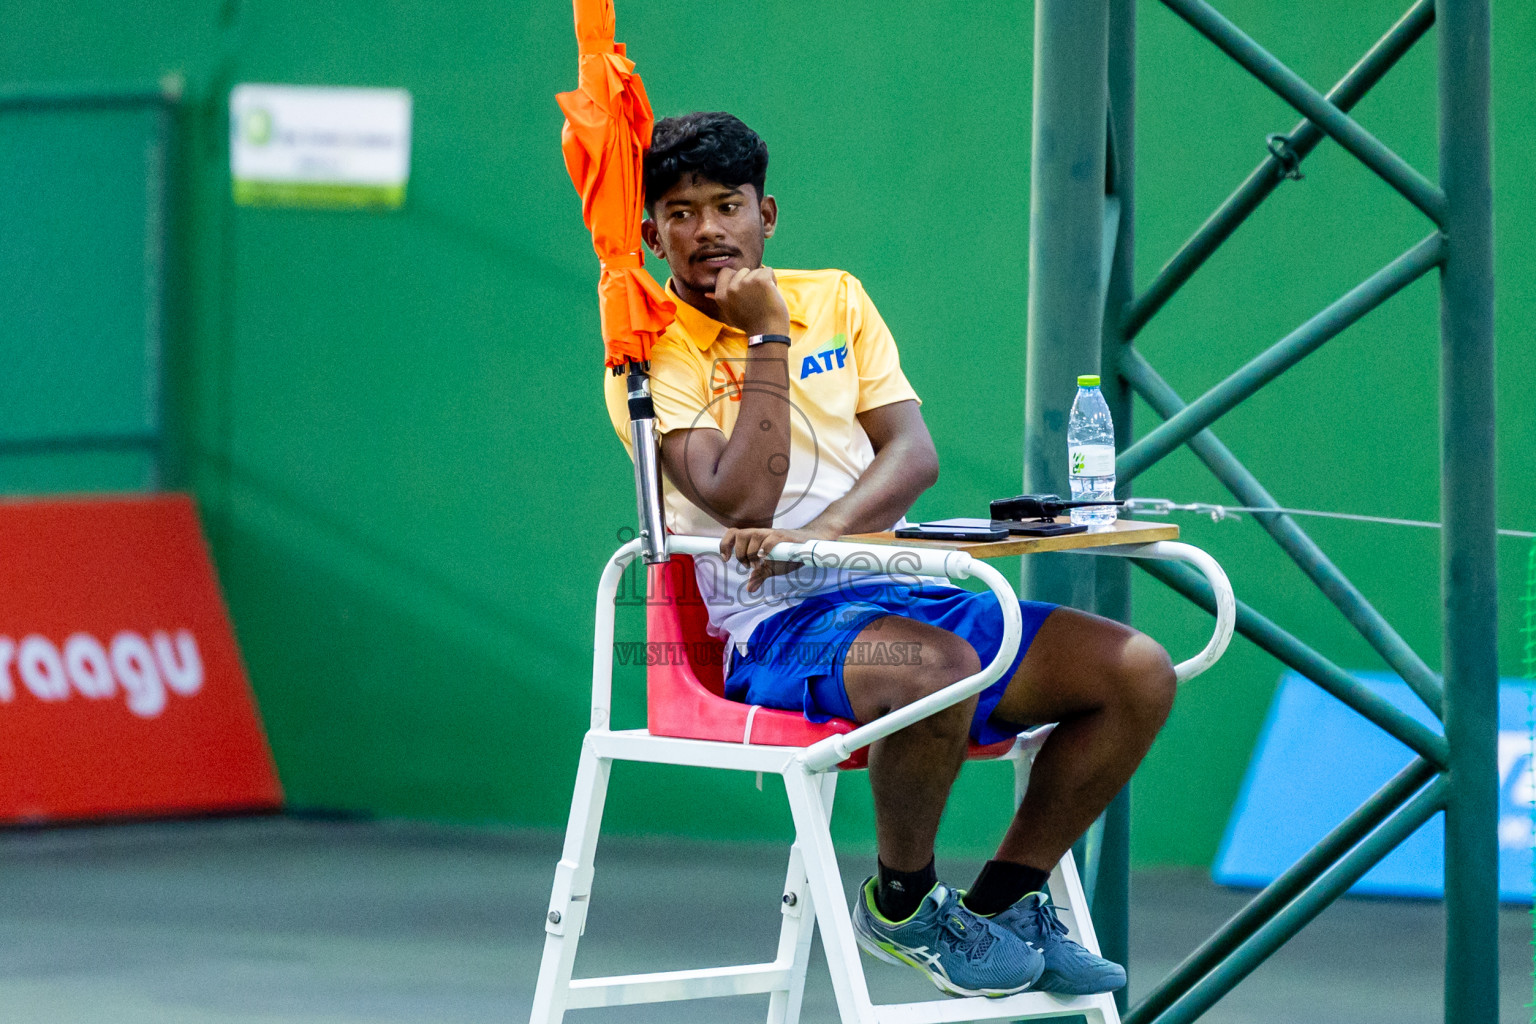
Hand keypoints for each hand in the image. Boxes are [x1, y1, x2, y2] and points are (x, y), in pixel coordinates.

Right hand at [708, 266, 790, 336]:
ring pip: (756, 271)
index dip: (737, 279)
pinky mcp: (760, 280)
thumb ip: (721, 300)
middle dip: (751, 281)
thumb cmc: (750, 323)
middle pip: (743, 271)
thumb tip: (707, 294)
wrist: (768, 332)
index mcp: (721, 295)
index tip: (744, 292)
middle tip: (756, 299)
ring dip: (763, 281)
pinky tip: (772, 294)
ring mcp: (745, 283)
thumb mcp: (730, 312)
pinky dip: (773, 280)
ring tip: (764, 298)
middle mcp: (730, 288)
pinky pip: (768, 271)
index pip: (725, 272)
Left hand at [719, 524, 840, 592]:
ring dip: (752, 553)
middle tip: (748, 566)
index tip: (725, 559)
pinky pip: (771, 539)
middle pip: (741, 535)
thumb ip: (759, 576)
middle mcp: (761, 533)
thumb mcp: (771, 568)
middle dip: (740, 554)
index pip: (733, 533)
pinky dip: (765, 548)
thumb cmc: (787, 555)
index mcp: (754, 539)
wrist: (808, 546)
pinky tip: (764, 558)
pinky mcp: (784, 537)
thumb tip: (749, 588)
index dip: (725, 544)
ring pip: (753, 536)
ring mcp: (772, 534)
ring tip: (759, 565)